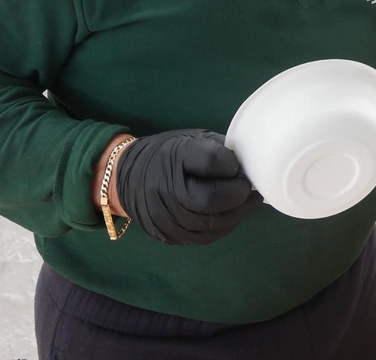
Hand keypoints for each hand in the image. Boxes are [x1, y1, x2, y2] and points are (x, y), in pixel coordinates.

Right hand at [113, 129, 263, 244]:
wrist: (127, 177)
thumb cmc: (167, 154)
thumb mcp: (190, 139)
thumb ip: (218, 149)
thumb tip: (248, 165)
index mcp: (173, 156)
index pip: (210, 161)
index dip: (232, 165)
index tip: (240, 166)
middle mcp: (164, 188)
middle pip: (211, 199)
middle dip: (238, 195)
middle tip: (249, 188)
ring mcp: (164, 216)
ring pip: (210, 224)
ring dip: (237, 214)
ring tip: (247, 202)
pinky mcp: (167, 235)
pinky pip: (203, 237)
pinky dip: (223, 227)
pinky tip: (231, 216)